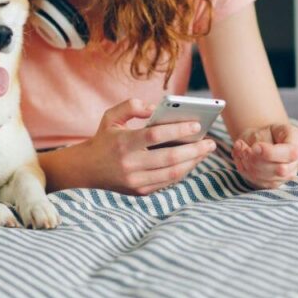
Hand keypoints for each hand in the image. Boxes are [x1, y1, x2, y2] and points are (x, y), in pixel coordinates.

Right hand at [72, 98, 217, 194]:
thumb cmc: (104, 139)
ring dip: (193, 162)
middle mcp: (130, 164)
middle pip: (170, 157)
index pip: (156, 135)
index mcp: (123, 142)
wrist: (87, 169)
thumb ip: (131, 106)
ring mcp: (135, 180)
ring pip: (173, 173)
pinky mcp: (140, 191)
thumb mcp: (111, 116)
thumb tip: (156, 109)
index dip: (178, 130)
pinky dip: (182, 171)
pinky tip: (191, 161)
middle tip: (210, 142)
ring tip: (204, 151)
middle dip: (194, 150)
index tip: (197, 125)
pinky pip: (168, 182)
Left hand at [231, 123, 297, 188]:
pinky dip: (244, 168)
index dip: (271, 153)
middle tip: (241, 145)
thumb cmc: (265, 132)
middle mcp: (297, 161)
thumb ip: (262, 139)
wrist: (263, 140)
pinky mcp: (274, 183)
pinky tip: (240, 157)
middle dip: (255, 159)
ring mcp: (287, 175)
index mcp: (296, 140)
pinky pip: (257, 181)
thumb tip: (256, 150)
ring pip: (266, 177)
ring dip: (246, 163)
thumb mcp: (264, 128)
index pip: (291, 153)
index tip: (255, 147)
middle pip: (279, 169)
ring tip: (239, 148)